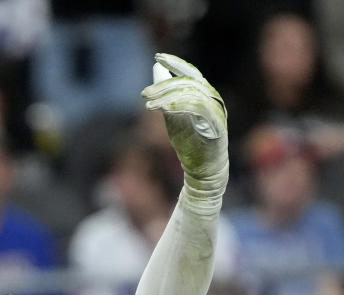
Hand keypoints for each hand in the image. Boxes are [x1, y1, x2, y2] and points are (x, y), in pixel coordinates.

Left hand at [141, 53, 227, 194]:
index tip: (158, 57)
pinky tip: (163, 109)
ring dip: (168, 97)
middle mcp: (213, 100)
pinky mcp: (217, 127)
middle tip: (144, 94)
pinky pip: (200, 110)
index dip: (175, 63)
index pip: (191, 73)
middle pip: (189, 83)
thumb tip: (156, 70)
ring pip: (193, 94)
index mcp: (204, 95)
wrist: (202, 170)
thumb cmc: (190, 142)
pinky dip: (180, 106)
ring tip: (148, 104)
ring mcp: (217, 113)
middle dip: (164, 85)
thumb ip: (166, 94)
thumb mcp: (173, 114)